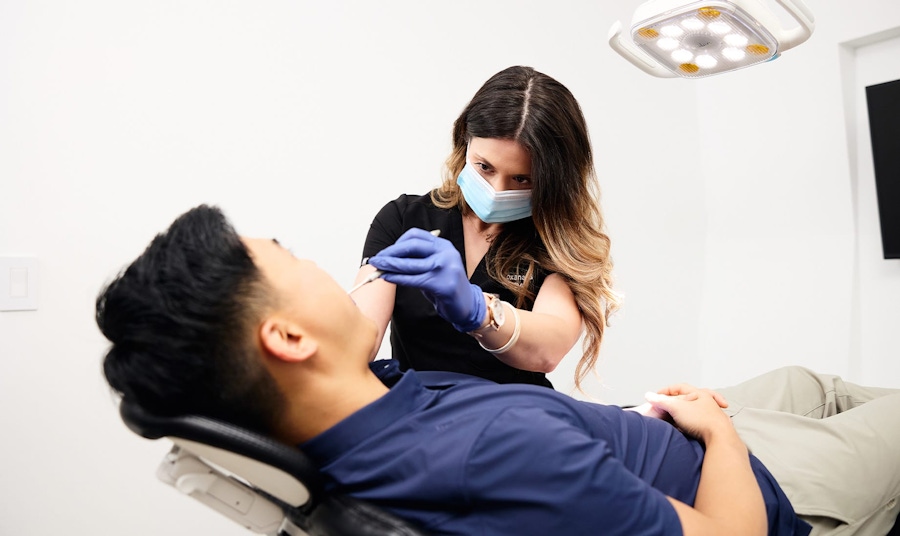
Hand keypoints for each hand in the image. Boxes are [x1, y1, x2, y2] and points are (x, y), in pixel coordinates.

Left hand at [368, 228, 485, 331]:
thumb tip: (390, 256)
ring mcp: (446, 268)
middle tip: (376, 259)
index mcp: (444, 245)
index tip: (385, 252)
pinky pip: (413, 279)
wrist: (467, 305)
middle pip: (411, 246)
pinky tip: (388, 278)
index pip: (416, 235)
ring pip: (410, 264)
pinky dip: (397, 278)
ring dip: (389, 265)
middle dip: (390, 253)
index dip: (397, 242)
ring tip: (377, 268)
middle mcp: (446, 253)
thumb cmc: (445, 286)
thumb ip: (418, 258)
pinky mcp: (443, 284)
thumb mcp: (435, 266)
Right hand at [643, 384, 732, 442]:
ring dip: (692, 410)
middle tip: (677, 400)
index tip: (657, 396)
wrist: (720, 438)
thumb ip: (662, 401)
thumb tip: (649, 395)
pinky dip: (697, 422)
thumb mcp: (677, 408)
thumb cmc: (700, 420)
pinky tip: (693, 427)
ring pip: (701, 408)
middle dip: (686, 397)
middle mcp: (709, 402)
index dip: (667, 390)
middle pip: (695, 395)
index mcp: (700, 394)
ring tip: (684, 414)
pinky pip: (705, 421)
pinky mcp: (716, 428)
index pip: (680, 387)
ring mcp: (714, 415)